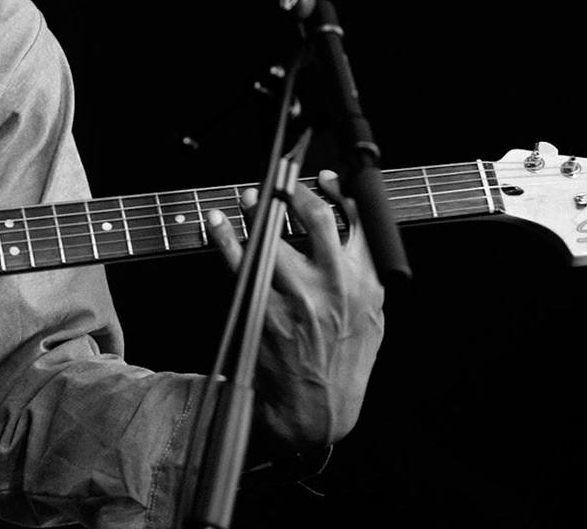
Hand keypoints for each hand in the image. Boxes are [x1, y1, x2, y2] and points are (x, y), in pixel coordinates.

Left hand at [206, 171, 385, 451]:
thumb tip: (347, 221)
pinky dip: (223, 237)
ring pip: (270, 234)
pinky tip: (216, 224)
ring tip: (246, 199)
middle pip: (313, 216)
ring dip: (255, 208)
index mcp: (366, 284)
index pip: (357, 221)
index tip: (319, 177)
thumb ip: (363, 273)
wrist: (316, 410)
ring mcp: (298, 298)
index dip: (336, 191)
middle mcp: (335, 286)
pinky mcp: (265, 311)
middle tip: (276, 181)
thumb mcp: (370, 317)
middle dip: (292, 190)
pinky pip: (237, 262)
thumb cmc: (342, 360)